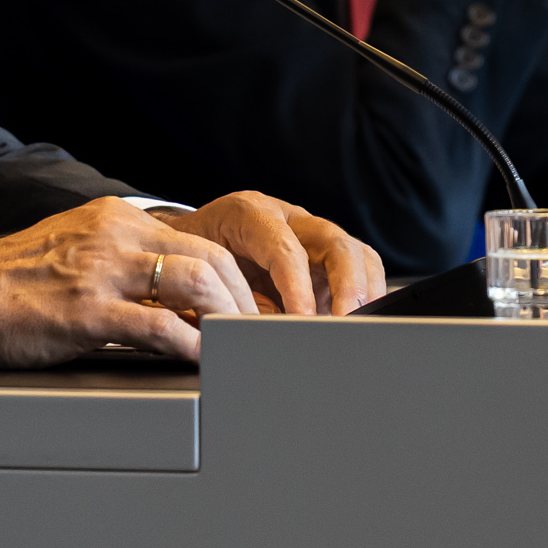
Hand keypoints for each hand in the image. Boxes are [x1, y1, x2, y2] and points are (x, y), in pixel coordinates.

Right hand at [0, 198, 255, 365]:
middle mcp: (115, 236)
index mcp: (115, 219)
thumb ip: (122, 260)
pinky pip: (161, 327)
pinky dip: (193, 346)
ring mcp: (101, 272)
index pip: (198, 240)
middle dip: (245, 300)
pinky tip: (201, 363)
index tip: (249, 307)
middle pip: (212, 258)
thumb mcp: (74, 249)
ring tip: (238, 348)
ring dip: (229, 320)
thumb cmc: (9, 283)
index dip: (235, 277)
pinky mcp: (87, 312)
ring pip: (198, 284)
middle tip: (258, 333)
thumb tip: (171, 293)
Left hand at [157, 191, 385, 316]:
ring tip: (360, 325)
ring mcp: (310, 235)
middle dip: (347, 285)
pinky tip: (355, 320)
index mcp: (249, 214)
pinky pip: (359, 268)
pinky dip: (363, 294)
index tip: (303, 320)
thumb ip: (226, 297)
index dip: (298, 287)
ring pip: (356, 253)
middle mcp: (287, 218)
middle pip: (335, 242)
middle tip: (346, 322)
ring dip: (364, 290)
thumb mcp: (197, 272)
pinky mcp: (324, 257)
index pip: (285, 249)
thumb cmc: (188, 256)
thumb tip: (258, 333)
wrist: (184, 243)